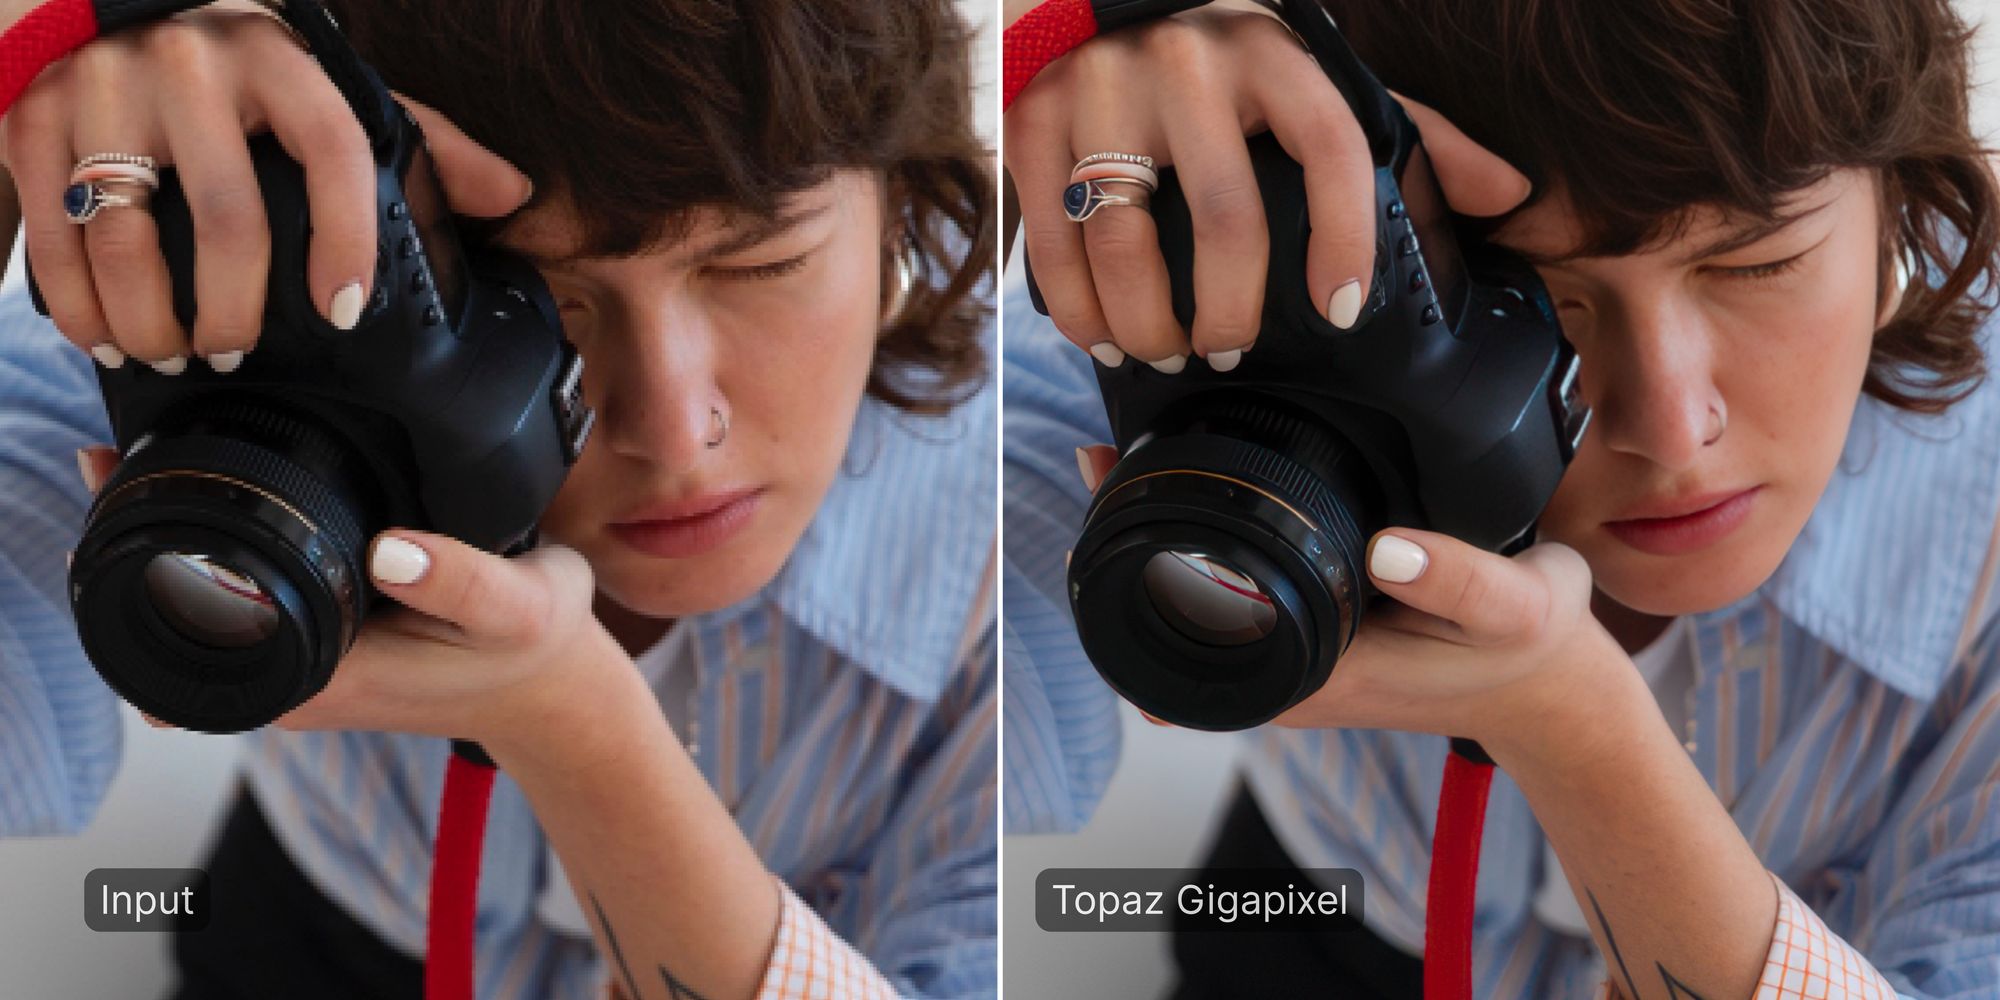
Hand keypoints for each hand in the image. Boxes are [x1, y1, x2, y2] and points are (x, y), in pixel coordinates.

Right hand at [3, 7, 532, 372]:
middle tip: (235, 353)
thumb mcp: (325, 81)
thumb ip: (420, 135)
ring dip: (153, 322)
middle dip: (234, 313)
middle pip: (226, 221)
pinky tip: (104, 337)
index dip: (347, 243)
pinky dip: (79, 304)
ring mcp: (106, 88)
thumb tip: (513, 193)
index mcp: (279, 59)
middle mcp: (192, 67)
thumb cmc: (235, 59)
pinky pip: (54, 232)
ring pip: (129, 239)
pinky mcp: (31, 115)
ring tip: (173, 355)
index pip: (335, 154)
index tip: (346, 313)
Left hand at [79, 448, 628, 748]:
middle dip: (146, 533)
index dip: (149, 557)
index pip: (190, 630)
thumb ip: (460, 582)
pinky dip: (219, 546)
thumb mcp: (520, 608)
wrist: (557, 689)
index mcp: (324, 675)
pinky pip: (239, 596)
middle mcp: (293, 680)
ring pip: (197, 607)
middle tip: (130, 449)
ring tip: (160, 460)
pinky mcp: (314, 643)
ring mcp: (298, 665)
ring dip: (174, 539)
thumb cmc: (539, 646)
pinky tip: (225, 492)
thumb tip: (389, 551)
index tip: (128, 481)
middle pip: (172, 615)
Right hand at [1006, 5, 1530, 371]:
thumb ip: (1410, 130)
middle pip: (1221, 220)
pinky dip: (1075, 307)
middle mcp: (1187, 62)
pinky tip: (1101, 336)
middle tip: (1230, 351)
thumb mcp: (1314, 70)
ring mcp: (1103, 89)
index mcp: (1273, 49)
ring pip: (1125, 243)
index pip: (1331, 151)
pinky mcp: (1034, 117)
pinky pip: (1053, 238)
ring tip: (1165, 353)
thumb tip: (1506, 193)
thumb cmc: (1223, 53)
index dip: (1344, 243)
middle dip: (1231, 313)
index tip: (1340, 312)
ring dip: (1148, 325)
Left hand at [1072, 445, 1626, 752]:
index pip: (1192, 637)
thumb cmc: (1531, 650)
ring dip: (1160, 539)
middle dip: (1133, 541)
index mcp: (1316, 677)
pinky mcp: (1307, 633)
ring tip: (1127, 463)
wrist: (1553, 687)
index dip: (1141, 570)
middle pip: (1173, 618)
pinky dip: (1204, 543)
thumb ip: (1457, 580)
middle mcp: (1286, 677)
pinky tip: (1193, 487)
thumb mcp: (1514, 608)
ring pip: (1195, 606)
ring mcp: (1291, 658)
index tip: (1112, 495)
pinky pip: (1233, 590)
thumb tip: (1389, 547)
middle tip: (1105, 459)